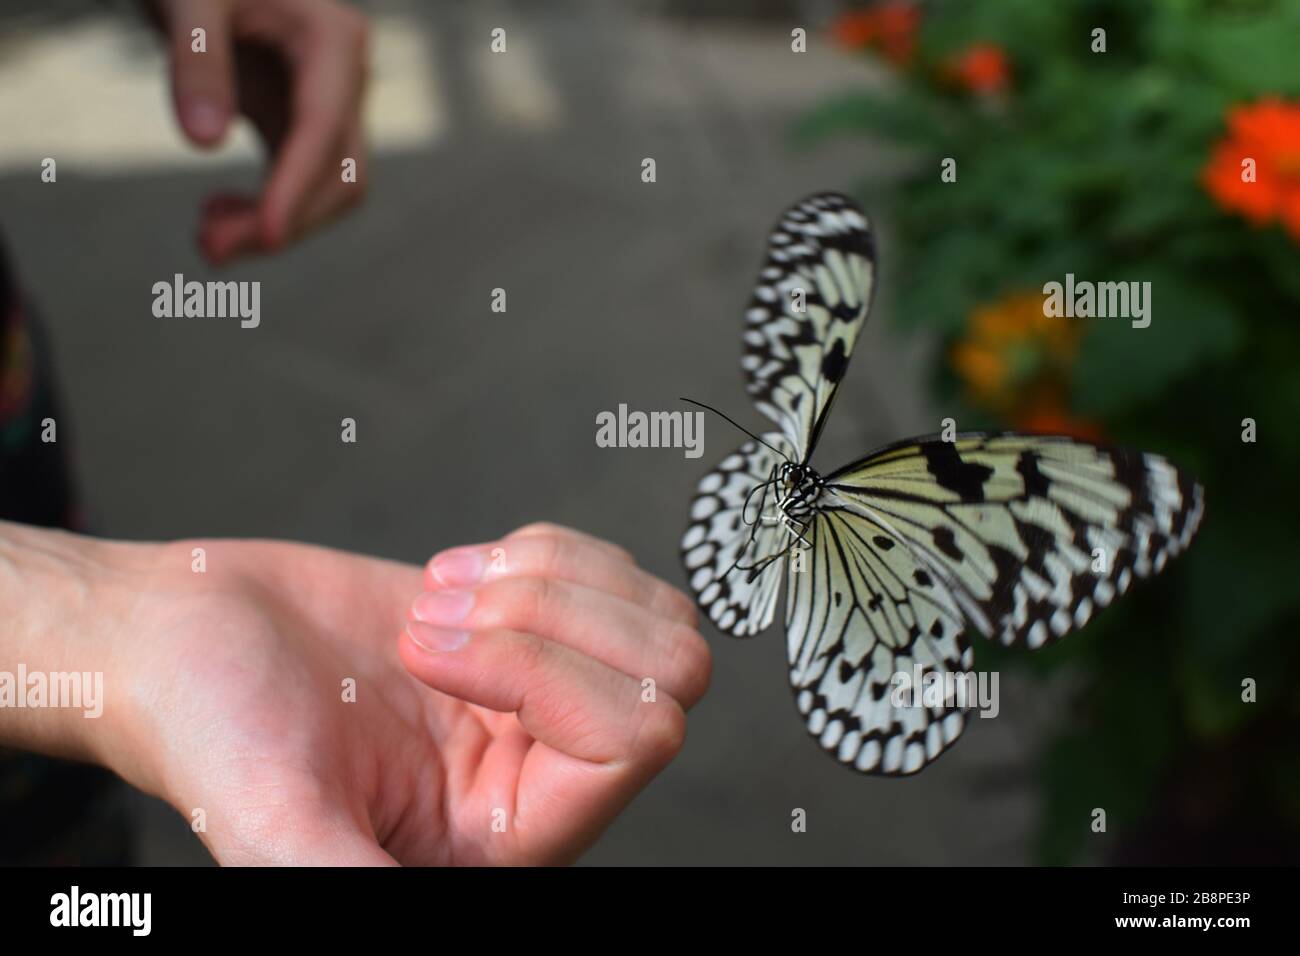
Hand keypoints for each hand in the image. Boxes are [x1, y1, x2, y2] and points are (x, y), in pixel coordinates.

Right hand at [92, 524, 707, 864]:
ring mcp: (543, 694)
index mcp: (503, 835)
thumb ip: (360, 882)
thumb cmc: (207, 736)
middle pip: (671, 673)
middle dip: (553, 616)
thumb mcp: (278, 831)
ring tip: (441, 593)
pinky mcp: (531, 628)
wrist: (175, 640)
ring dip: (549, 578)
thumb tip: (440, 899)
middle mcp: (541, 770)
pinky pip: (610, 570)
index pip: (636, 740)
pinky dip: (537, 549)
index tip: (422, 652)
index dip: (545, 673)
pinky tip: (450, 575)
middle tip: (434, 617)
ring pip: (656, 618)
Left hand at [150, 0, 369, 262]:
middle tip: (208, 249)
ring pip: (329, 191)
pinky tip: (217, 213)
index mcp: (334, 40)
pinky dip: (265, 211)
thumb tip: (204, 144)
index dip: (298, 185)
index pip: (324, 127)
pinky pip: (301, 186)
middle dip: (285, 219)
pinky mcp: (307, 128)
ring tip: (206, 238)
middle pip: (342, 174)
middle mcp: (348, 80)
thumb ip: (196, 62)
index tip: (268, 237)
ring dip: (276, 225)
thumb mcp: (189, 0)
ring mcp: (334, 108)